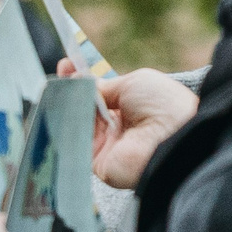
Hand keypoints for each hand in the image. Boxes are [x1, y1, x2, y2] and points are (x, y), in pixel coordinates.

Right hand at [57, 61, 197, 188]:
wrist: (174, 134)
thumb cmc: (161, 104)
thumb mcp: (132, 83)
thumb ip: (104, 86)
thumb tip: (82, 83)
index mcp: (128, 110)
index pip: (97, 96)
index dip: (81, 82)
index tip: (66, 66)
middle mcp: (116, 130)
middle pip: (83, 110)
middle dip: (69, 92)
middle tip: (57, 76)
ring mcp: (106, 147)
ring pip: (76, 125)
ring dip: (67, 107)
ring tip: (60, 89)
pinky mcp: (98, 164)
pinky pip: (75, 144)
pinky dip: (67, 127)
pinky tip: (61, 108)